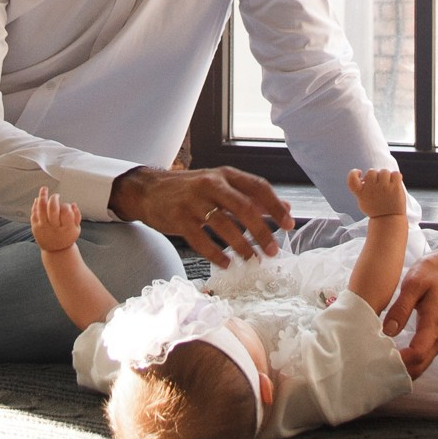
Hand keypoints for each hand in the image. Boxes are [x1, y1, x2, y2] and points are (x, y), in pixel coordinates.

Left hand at [29, 187, 82, 253]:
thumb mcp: (77, 229)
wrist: (56, 251)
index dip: (66, 206)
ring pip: (41, 209)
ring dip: (42, 196)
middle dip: (54, 198)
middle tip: (56, 195)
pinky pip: (34, 213)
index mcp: (66, 228)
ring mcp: (43, 227)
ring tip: (44, 189)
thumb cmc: (67, 237)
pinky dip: (36, 205)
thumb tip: (73, 204)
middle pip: (52, 208)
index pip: (66, 212)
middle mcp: (54, 228)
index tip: (66, 206)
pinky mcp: (35, 227)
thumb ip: (77, 215)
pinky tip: (38, 199)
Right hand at [108, 165, 293, 265]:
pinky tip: (226, 263)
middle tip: (272, 250)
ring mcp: (193, 201)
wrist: (149, 189)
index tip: (288, 224)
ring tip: (251, 259)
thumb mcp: (221, 185)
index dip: (275, 206)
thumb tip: (286, 208)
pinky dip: (216, 254)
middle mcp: (211, 184)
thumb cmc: (190, 189)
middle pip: (244, 207)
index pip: (258, 187)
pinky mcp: (178, 218)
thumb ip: (252, 196)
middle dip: (262, 231)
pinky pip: (201, 239)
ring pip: (223, 225)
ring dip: (241, 245)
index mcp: (225, 175)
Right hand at [346, 166, 406, 219]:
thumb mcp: (363, 201)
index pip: (351, 179)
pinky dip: (396, 177)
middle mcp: (371, 189)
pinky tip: (395, 184)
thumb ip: (362, 188)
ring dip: (387, 176)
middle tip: (379, 185)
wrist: (388, 220)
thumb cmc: (375, 209)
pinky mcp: (395, 188)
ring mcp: (384, 188)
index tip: (359, 172)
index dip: (353, 172)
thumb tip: (364, 177)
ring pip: (384, 171)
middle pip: (371, 171)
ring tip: (387, 185)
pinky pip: (395, 173)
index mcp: (361, 193)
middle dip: (376, 175)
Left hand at [383, 242, 437, 376]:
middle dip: (400, 371)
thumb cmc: (432, 273)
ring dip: (405, 369)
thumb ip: (401, 308)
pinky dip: (411, 363)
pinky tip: (395, 360)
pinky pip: (425, 358)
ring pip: (423, 364)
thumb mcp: (413, 283)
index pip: (418, 353)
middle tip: (375, 369)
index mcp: (434, 322)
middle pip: (421, 365)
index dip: (399, 362)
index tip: (379, 361)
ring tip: (381, 366)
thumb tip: (387, 331)